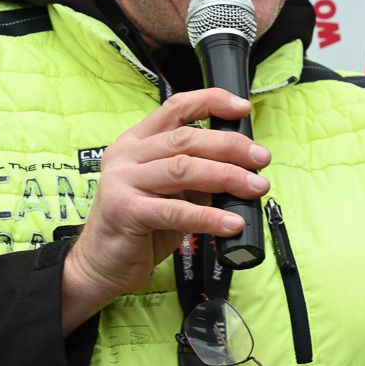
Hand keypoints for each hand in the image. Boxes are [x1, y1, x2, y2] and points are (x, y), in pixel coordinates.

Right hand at [61, 88, 268, 333]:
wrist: (102, 263)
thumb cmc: (141, 226)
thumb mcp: (172, 192)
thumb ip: (198, 175)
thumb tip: (245, 168)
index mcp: (137, 142)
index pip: (175, 108)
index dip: (211, 102)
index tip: (243, 108)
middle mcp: (127, 155)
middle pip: (186, 139)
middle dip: (231, 147)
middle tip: (261, 159)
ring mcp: (123, 181)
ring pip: (184, 169)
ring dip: (227, 176)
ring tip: (256, 187)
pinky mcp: (126, 211)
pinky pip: (176, 210)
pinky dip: (209, 217)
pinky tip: (232, 223)